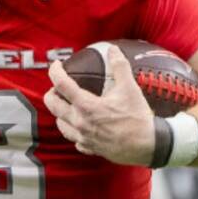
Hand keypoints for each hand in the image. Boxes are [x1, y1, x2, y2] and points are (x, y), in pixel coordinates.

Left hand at [44, 46, 154, 165]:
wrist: (145, 145)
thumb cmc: (137, 117)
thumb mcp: (129, 88)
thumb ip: (119, 66)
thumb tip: (113, 50)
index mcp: (86, 106)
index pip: (62, 84)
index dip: (55, 71)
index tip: (57, 65)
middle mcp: (79, 122)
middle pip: (53, 106)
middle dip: (51, 93)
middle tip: (58, 88)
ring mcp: (82, 137)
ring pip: (60, 124)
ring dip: (60, 113)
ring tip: (67, 106)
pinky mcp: (88, 148)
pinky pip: (74, 139)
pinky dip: (74, 130)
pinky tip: (81, 126)